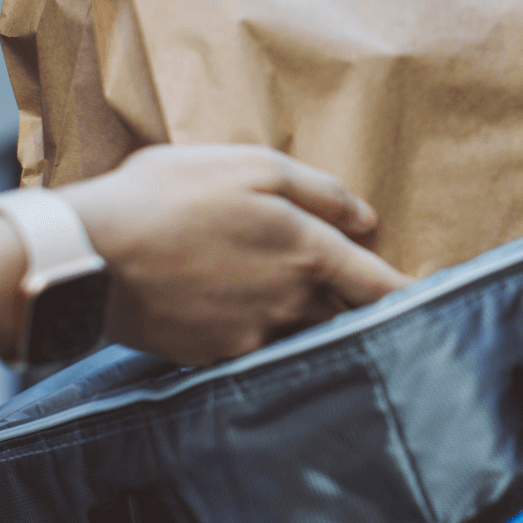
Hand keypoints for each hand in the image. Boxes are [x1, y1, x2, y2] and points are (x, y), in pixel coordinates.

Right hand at [61, 145, 410, 365]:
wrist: (90, 257)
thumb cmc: (167, 196)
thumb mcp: (249, 166)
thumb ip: (318, 192)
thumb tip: (368, 218)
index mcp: (307, 252)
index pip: (379, 286)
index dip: (410, 293)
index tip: (431, 299)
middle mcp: (291, 303)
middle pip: (345, 315)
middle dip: (357, 307)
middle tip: (364, 294)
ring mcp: (254, 336)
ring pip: (304, 333)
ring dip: (312, 321)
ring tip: (292, 299)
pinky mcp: (217, 356)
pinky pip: (260, 348)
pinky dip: (264, 334)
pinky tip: (239, 311)